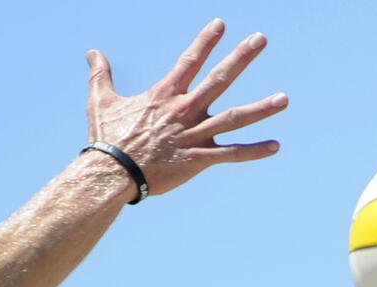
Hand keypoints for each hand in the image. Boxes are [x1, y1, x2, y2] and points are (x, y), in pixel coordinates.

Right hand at [84, 18, 286, 196]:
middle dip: (241, 58)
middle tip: (261, 38)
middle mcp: (184, 110)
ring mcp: (194, 134)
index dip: (206, 41)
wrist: (111, 173)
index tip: (222, 23)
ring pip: (234, 118)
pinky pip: (231, 154)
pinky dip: (254, 151)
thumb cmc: (106, 138)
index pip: (190, 61)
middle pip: (219, 79)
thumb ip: (100, 74)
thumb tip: (92, 51)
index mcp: (164, 95)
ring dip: (261, 108)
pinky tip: (275, 146)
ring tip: (284, 99)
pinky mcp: (198, 159)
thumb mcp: (101, 101)